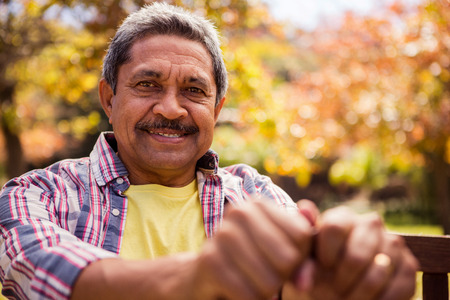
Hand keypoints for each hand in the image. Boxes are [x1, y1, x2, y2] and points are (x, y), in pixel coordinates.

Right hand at [191, 201, 314, 299]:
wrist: (206, 276)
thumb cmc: (252, 263)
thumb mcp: (282, 256)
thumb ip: (302, 262)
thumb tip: (305, 283)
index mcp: (259, 204)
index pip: (302, 235)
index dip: (299, 257)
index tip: (281, 260)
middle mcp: (240, 211)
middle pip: (288, 259)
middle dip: (282, 277)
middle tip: (265, 275)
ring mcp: (222, 233)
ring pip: (269, 281)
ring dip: (265, 292)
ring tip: (252, 283)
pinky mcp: (209, 261)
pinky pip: (248, 295)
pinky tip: (239, 293)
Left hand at [289, 206, 418, 299]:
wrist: (339, 288)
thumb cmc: (318, 270)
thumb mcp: (305, 255)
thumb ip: (304, 234)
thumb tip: (305, 207)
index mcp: (343, 216)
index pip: (334, 229)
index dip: (326, 255)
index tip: (321, 268)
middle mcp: (370, 223)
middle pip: (356, 255)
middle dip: (341, 280)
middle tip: (334, 290)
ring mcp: (393, 242)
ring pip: (377, 273)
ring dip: (359, 294)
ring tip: (347, 297)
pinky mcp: (410, 265)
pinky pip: (398, 287)